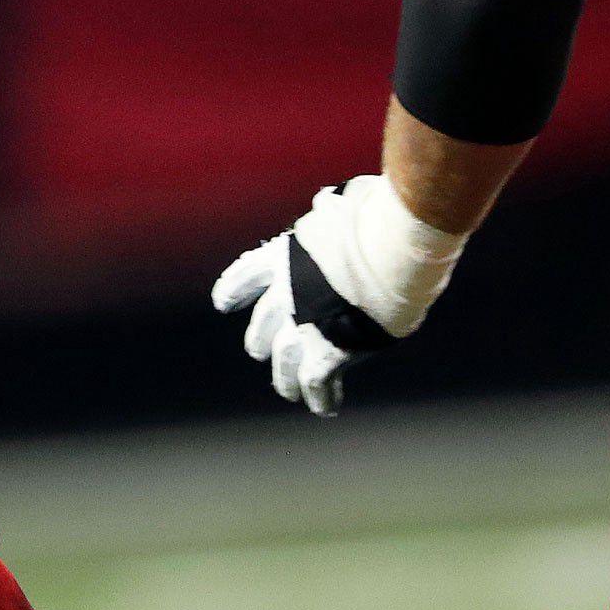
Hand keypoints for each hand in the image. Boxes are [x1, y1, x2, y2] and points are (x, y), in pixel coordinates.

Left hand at [210, 175, 467, 416]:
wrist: (388, 251)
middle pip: (262, 326)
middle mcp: (286, 293)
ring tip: (289, 390)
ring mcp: (302, 326)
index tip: (221, 304)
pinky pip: (315, 383)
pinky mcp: (326, 353)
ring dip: (285, 379)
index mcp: (285, 255)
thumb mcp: (342, 206)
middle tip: (258, 351)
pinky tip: (325, 406)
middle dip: (260, 340)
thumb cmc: (376, 221)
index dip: (234, 289)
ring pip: (283, 363)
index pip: (247, 274)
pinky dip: (319, 396)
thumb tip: (330, 203)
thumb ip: (330, 212)